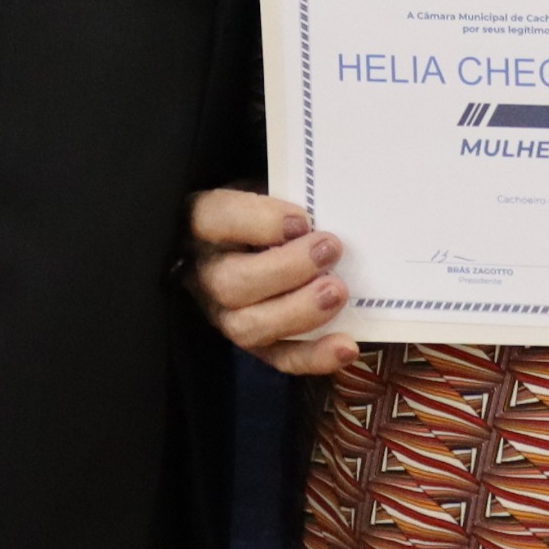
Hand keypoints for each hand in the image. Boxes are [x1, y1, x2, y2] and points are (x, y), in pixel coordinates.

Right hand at [186, 188, 356, 375]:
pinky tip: (346, 347)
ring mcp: (225, 315)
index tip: (301, 219)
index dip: (257, 221)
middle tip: (330, 249)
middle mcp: (204, 274)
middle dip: (285, 269)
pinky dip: (314, 357)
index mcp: (202, 225)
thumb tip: (326, 209)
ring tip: (339, 291)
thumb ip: (285, 196)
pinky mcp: (254, 345)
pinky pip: (278, 358)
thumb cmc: (266, 212)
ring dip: (299, 312)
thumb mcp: (266, 190)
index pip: (213, 219)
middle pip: (229, 283)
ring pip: (248, 327)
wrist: (260, 241)